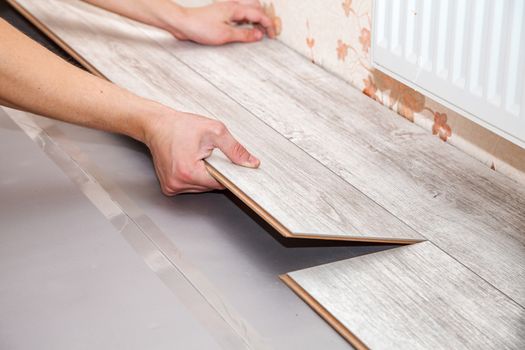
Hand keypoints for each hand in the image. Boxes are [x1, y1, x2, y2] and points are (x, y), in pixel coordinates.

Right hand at [144, 110, 259, 194]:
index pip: (220, 183)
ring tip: (195, 156)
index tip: (227, 163)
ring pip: (201, 187)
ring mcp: (172, 187)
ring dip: (204, 174)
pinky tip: (189, 161)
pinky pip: (191, 186)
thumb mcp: (214, 131)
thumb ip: (235, 149)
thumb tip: (251, 163)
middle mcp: (177, 183)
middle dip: (214, 171)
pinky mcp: (169, 187)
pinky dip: (195, 175)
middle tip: (206, 153)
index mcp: (188, 173)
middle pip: (211, 186)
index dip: (227, 172)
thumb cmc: (180, 126)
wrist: (157, 124)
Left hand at [163, 1, 275, 44]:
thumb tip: (259, 35)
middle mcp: (233, 5)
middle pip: (257, 7)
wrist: (183, 23)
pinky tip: (246, 28)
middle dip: (266, 18)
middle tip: (270, 31)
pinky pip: (240, 13)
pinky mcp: (222, 13)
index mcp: (235, 9)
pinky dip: (247, 19)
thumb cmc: (199, 27)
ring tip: (261, 30)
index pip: (259, 14)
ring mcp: (227, 8)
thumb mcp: (225, 35)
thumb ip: (244, 35)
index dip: (269, 25)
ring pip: (249, 8)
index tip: (273, 35)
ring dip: (257, 18)